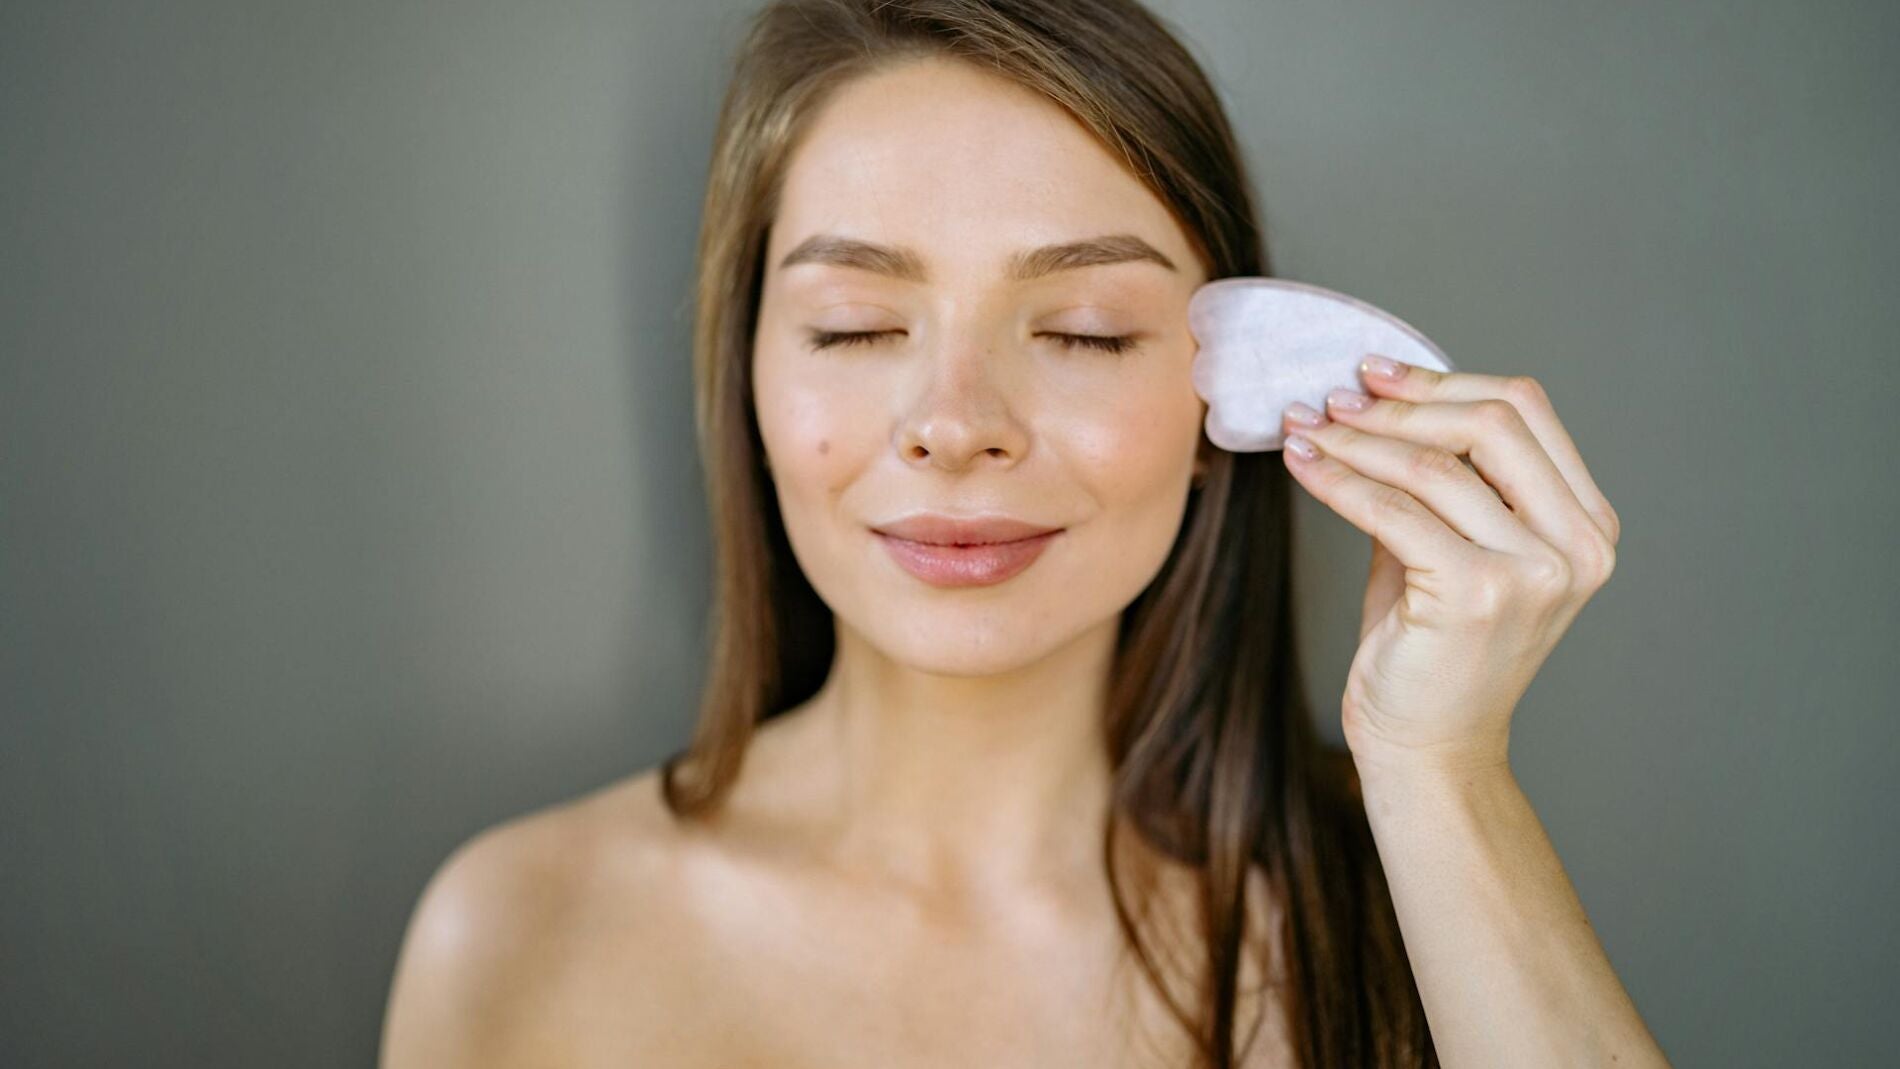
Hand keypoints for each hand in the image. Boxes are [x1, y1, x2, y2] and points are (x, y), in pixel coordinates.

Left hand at [1278, 354, 1620, 773]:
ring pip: (1433, 466)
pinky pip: (1393, 511)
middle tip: (1335, 397)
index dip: (1442, 381)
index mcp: (1587, 523)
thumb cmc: (1433, 648)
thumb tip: (1375, 397)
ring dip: (1357, 439)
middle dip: (1401, 403)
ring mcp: (1534, 572)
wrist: (1429, 748)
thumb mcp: (1450, 544)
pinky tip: (1302, 465)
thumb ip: (1441, 477)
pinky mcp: (1478, 595)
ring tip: (1306, 427)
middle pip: (1491, 421)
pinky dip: (1339, 480)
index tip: (1374, 373)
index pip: (1524, 411)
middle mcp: (1576, 546)